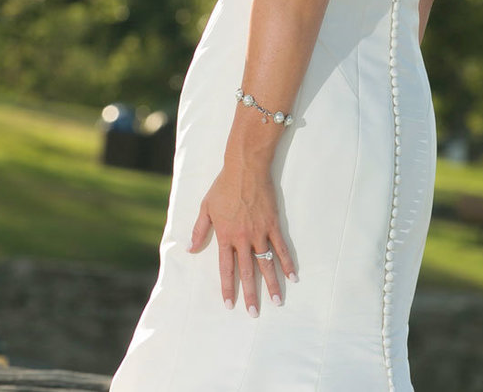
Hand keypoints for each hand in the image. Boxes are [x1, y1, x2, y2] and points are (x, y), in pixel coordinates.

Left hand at [188, 160, 296, 315]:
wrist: (245, 169)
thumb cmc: (223, 187)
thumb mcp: (206, 207)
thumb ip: (199, 230)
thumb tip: (190, 249)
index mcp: (225, 235)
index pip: (226, 268)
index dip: (228, 287)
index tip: (229, 304)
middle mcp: (243, 238)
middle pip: (247, 272)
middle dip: (250, 294)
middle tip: (253, 313)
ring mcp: (260, 232)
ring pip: (266, 264)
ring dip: (272, 284)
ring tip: (277, 302)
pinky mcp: (273, 225)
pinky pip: (281, 248)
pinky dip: (287, 263)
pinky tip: (292, 276)